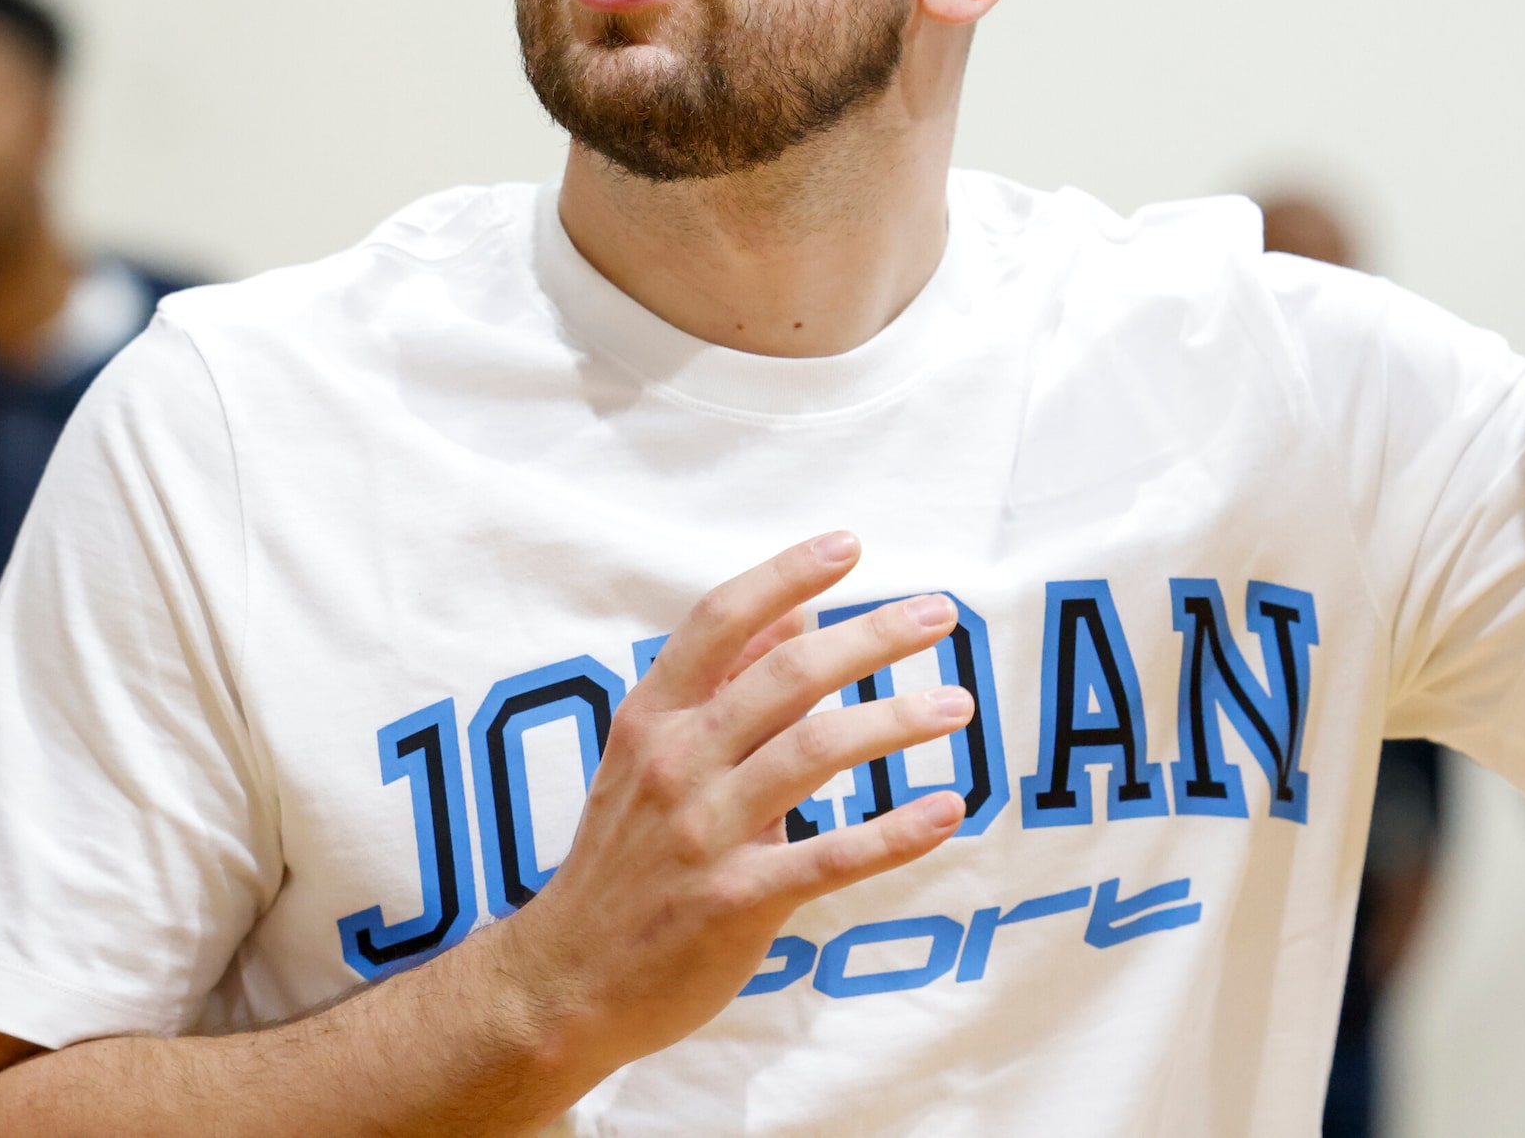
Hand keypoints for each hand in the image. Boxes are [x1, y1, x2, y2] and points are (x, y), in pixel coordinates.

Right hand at [484, 533, 971, 1080]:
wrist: (567, 979)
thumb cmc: (624, 856)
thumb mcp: (652, 754)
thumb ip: (725, 683)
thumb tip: (798, 608)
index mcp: (653, 717)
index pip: (719, 620)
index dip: (784, 574)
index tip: (848, 545)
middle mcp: (677, 763)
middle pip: (786, 674)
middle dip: (872, 636)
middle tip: (940, 612)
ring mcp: (705, 833)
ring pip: (816, 752)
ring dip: (896, 720)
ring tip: (957, 702)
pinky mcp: (737, 901)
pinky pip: (831, 857)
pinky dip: (895, 832)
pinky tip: (947, 809)